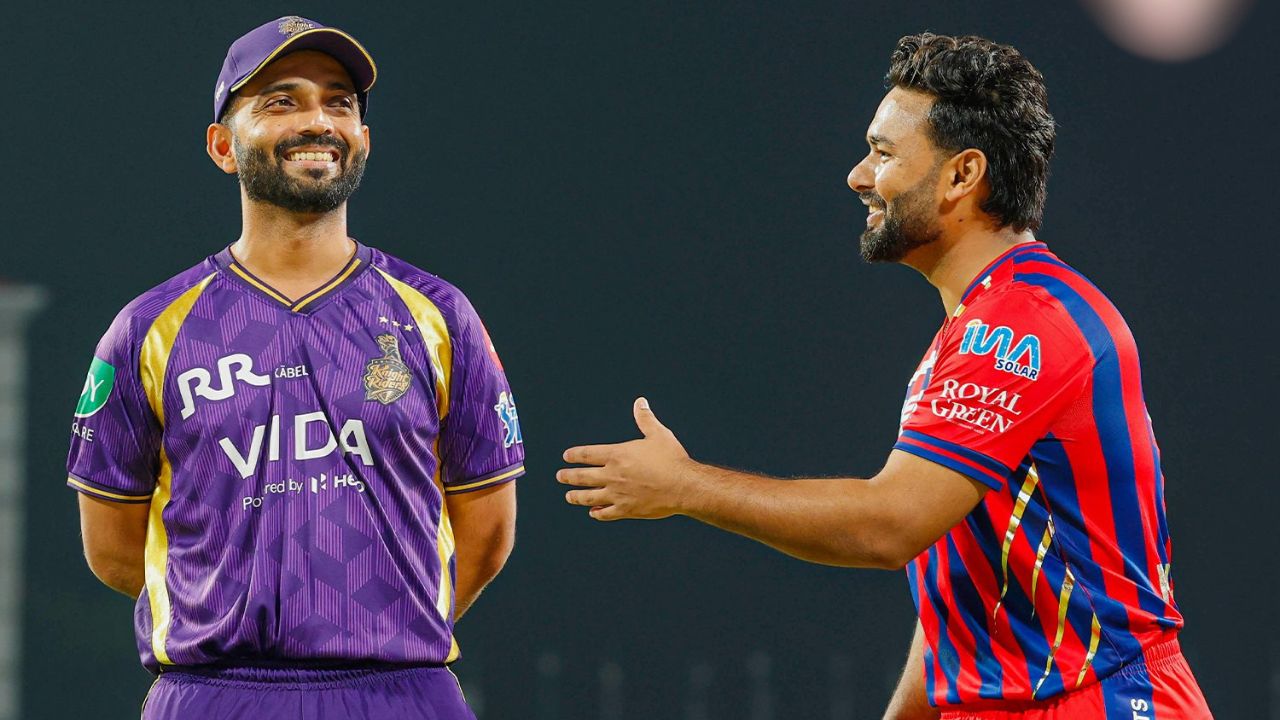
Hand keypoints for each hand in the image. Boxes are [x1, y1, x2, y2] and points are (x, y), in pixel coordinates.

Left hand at [559, 397, 694, 520]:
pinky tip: (593, 513)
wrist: (683, 486)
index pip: (587, 454)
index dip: (575, 455)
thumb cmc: (672, 459)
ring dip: (576, 497)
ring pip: (589, 497)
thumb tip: (640, 402)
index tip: (566, 456)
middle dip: (568, 476)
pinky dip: (597, 513)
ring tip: (569, 496)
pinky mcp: (626, 510)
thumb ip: (645, 419)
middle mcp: (613, 475)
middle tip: (560, 476)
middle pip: (582, 477)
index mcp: (617, 455)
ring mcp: (618, 494)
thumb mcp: (658, 435)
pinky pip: (606, 513)